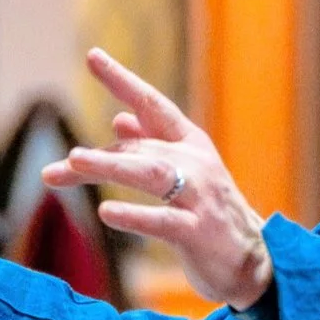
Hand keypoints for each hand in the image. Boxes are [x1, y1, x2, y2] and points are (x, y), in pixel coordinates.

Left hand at [41, 49, 271, 309]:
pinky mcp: (200, 233)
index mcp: (192, 144)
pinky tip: (106, 212)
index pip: (153, 105)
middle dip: (99, 156)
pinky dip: (135, 215)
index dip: (123, 81)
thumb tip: (119, 121)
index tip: (93, 56)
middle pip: (140, 149)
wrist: (256, 263)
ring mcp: (200, 197)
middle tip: (63, 162)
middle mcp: (197, 164)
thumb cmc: (212, 216)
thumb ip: (153, 148)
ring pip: (152, 173)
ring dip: (112, 165)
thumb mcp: (186, 175)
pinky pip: (164, 221)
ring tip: (76, 162)